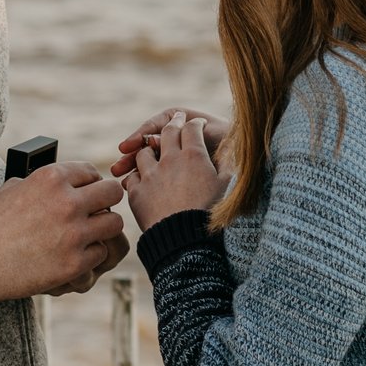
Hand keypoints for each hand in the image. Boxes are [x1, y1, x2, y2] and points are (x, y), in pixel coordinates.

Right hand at [0, 161, 127, 299]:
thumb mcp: (12, 187)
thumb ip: (41, 182)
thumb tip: (60, 181)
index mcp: (51, 177)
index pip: (91, 172)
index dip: (89, 183)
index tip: (86, 193)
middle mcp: (67, 202)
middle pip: (112, 192)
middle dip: (105, 201)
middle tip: (95, 212)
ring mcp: (73, 233)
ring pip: (114, 223)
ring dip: (103, 228)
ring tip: (90, 234)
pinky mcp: (74, 263)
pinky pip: (101, 252)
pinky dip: (91, 255)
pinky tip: (76, 255)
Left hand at [121, 113, 228, 229]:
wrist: (186, 243)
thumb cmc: (212, 216)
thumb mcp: (228, 188)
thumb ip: (229, 167)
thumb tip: (233, 153)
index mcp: (194, 156)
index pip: (192, 128)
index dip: (195, 124)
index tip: (197, 124)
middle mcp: (170, 160)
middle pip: (168, 131)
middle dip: (173, 123)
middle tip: (177, 121)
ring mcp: (150, 175)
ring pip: (144, 152)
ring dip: (149, 150)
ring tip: (153, 153)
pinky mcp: (136, 192)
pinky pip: (131, 177)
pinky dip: (136, 176)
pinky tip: (140, 180)